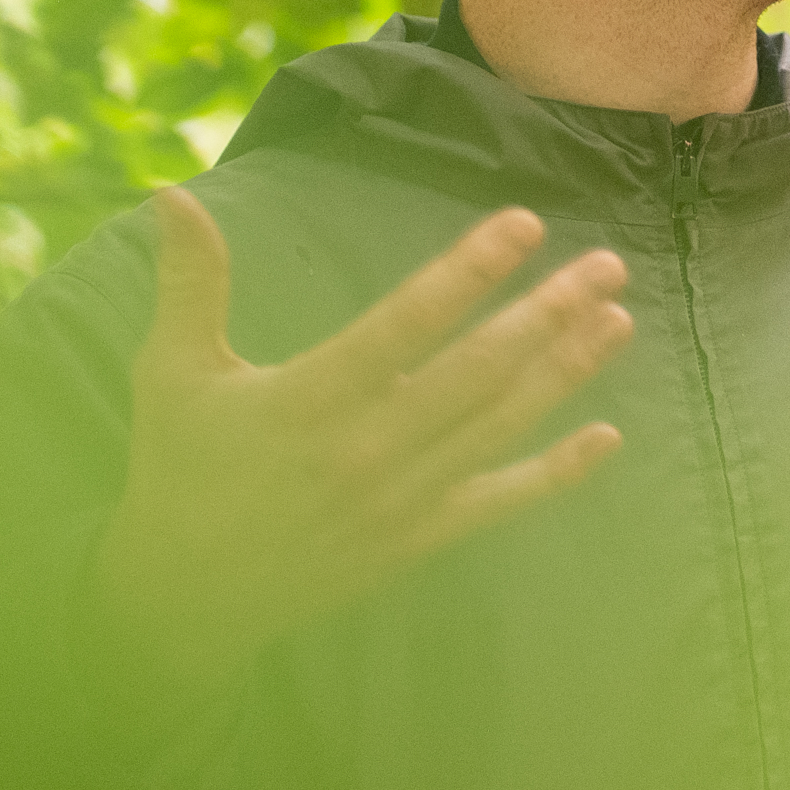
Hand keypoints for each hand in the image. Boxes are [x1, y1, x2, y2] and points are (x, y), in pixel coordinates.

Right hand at [79, 191, 631, 713]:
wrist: (188, 595)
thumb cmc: (182, 466)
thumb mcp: (172, 370)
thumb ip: (189, 283)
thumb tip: (172, 194)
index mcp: (308, 398)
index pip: (405, 325)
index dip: (468, 272)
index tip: (525, 224)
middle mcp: (366, 448)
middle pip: (475, 372)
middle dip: (547, 314)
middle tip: (608, 264)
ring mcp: (399, 498)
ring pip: (498, 427)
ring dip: (564, 373)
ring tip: (617, 319)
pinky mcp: (416, 538)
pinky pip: (497, 502)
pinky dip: (556, 473)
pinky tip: (607, 437)